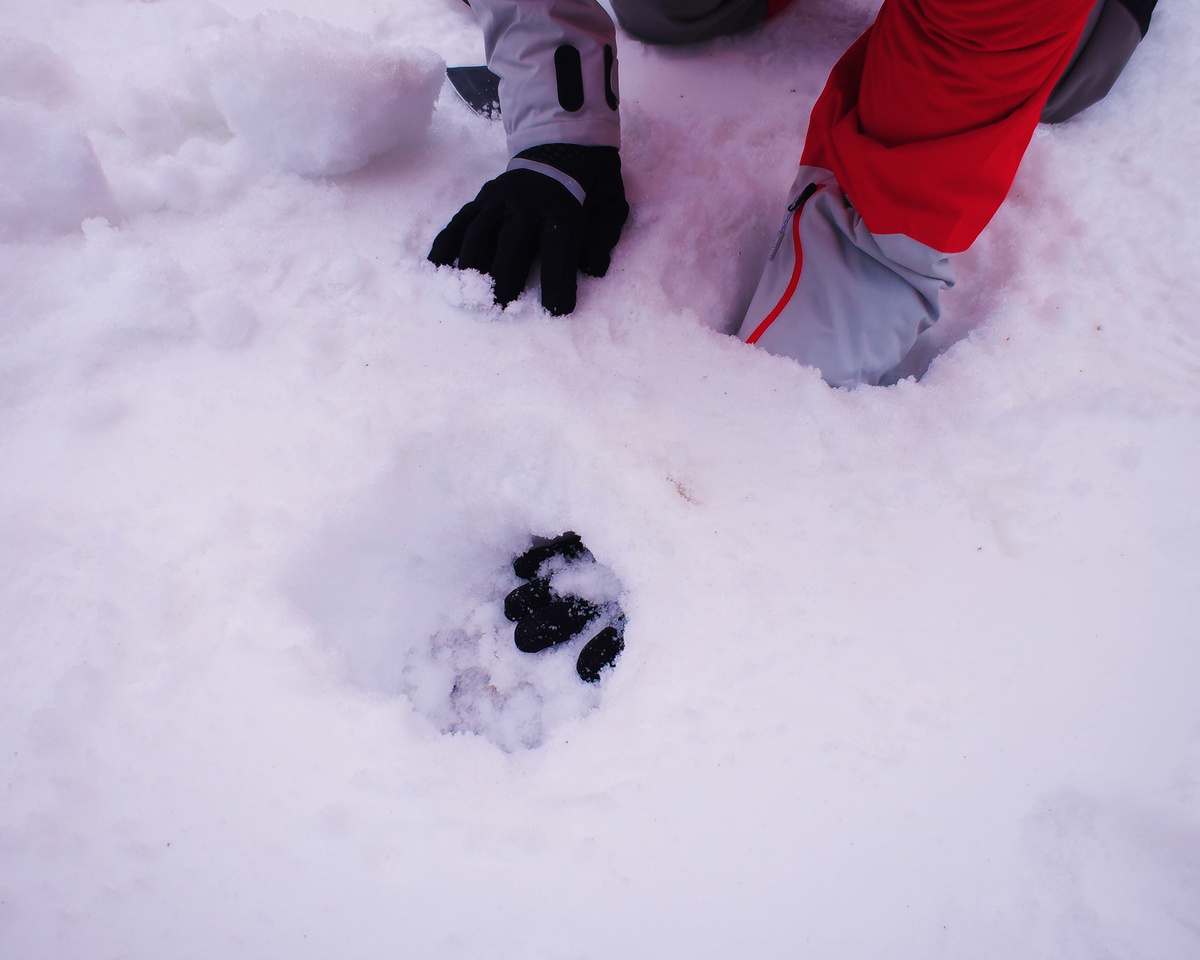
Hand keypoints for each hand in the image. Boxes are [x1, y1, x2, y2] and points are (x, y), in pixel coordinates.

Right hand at [428, 143, 627, 315]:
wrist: (563, 137)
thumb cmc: (590, 178)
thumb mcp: (611, 201)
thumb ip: (604, 235)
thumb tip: (594, 269)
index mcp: (561, 206)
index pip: (557, 249)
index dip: (556, 280)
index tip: (557, 309)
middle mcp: (525, 203)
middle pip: (511, 243)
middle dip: (505, 278)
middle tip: (500, 307)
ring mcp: (499, 199)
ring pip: (479, 232)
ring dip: (473, 265)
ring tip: (470, 294)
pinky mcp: (482, 198)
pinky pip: (460, 222)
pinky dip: (447, 245)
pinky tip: (439, 268)